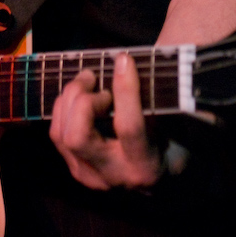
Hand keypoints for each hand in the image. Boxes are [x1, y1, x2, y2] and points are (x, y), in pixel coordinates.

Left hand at [49, 52, 179, 190]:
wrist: (161, 176)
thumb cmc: (174, 140)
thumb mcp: (178, 123)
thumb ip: (159, 97)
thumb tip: (132, 62)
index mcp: (146, 165)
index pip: (129, 127)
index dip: (125, 89)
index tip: (124, 60)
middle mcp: (114, 175)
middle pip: (79, 136)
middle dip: (82, 100)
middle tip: (96, 78)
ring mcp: (90, 176)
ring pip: (62, 135)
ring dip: (70, 100)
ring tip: (88, 80)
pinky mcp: (77, 168)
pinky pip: (57, 134)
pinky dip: (63, 108)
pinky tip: (79, 95)